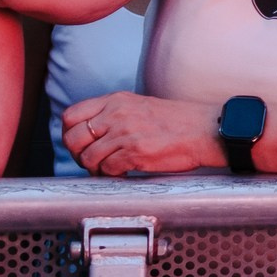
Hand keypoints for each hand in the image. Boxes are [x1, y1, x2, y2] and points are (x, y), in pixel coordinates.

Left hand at [63, 92, 223, 175]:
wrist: (207, 130)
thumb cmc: (178, 121)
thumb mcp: (140, 106)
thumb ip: (114, 114)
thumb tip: (90, 133)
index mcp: (116, 100)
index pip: (71, 116)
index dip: (70, 133)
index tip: (81, 143)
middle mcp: (117, 114)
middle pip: (73, 138)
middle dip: (78, 154)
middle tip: (92, 160)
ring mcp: (125, 133)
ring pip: (88, 158)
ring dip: (96, 168)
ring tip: (110, 168)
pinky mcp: (135, 153)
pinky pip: (107, 170)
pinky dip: (112, 175)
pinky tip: (125, 172)